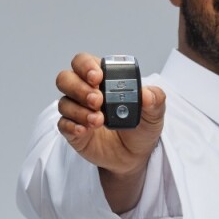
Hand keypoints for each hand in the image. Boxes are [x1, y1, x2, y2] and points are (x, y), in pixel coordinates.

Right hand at [55, 52, 166, 176]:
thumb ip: (155, 100)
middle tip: (98, 100)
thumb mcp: (154, 114)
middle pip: (66, 78)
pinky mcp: (73, 130)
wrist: (135, 156)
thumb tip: (147, 94)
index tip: (97, 77)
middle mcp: (85, 91)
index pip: (83, 62)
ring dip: (79, 110)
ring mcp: (77, 111)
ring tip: (98, 121)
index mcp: (103, 79)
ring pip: (64, 102)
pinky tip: (84, 130)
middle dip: (79, 87)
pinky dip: (72, 126)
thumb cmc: (140, 128)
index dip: (85, 66)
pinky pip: (63, 124)